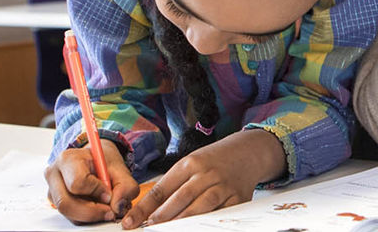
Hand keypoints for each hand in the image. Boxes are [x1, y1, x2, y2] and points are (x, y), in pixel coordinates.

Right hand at [44, 141, 138, 223]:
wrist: (95, 161)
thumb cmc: (104, 162)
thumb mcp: (120, 169)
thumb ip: (125, 187)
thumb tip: (117, 207)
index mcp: (68, 159)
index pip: (77, 182)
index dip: (96, 191)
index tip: (109, 193)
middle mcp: (54, 174)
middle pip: (66, 203)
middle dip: (92, 212)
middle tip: (110, 212)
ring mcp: (52, 189)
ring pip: (67, 213)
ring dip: (90, 216)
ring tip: (106, 209)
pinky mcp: (55, 201)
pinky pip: (69, 216)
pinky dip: (86, 217)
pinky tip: (97, 208)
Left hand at [120, 129, 285, 227]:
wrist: (247, 153)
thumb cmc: (213, 161)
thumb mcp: (190, 165)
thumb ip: (171, 186)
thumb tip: (147, 211)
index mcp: (190, 164)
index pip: (162, 188)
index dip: (144, 207)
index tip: (130, 221)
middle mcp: (207, 174)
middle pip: (181, 197)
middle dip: (163, 215)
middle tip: (150, 227)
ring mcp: (224, 186)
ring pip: (202, 206)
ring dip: (183, 220)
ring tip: (169, 229)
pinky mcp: (238, 197)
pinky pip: (222, 213)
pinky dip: (208, 221)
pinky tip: (197, 226)